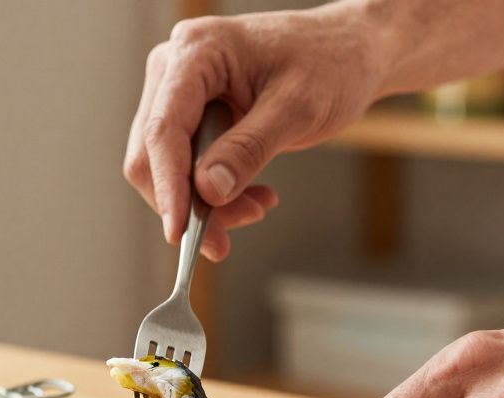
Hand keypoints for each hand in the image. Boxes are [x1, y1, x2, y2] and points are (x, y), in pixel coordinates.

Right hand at [124, 5, 384, 260]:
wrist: (349, 51)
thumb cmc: (330, 63)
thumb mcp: (297, 108)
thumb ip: (249, 149)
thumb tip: (208, 191)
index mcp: (196, 51)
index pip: (164, 128)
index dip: (168, 185)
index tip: (180, 232)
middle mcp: (176, 67)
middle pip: (154, 151)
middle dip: (187, 201)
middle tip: (224, 240)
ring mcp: (180, 90)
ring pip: (167, 164)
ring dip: (203, 200)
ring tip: (255, 208)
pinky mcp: (193, 113)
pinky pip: (186, 162)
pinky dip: (213, 189)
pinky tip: (251, 195)